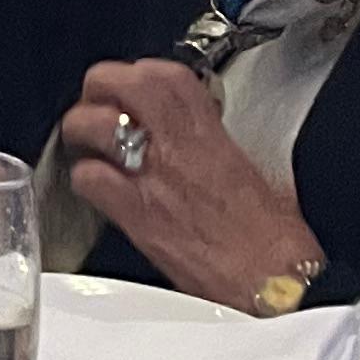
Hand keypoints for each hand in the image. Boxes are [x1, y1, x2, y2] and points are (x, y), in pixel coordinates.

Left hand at [60, 58, 321, 310]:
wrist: (277, 287)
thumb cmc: (274, 240)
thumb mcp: (254, 168)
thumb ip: (214, 139)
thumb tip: (194, 132)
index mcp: (207, 127)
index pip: (159, 72)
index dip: (136, 75)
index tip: (134, 88)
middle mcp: (175, 142)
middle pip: (112, 82)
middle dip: (98, 88)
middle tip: (98, 104)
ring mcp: (151, 174)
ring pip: (89, 124)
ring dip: (82, 130)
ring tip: (87, 143)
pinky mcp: (136, 214)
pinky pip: (89, 179)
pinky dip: (86, 180)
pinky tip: (97, 188)